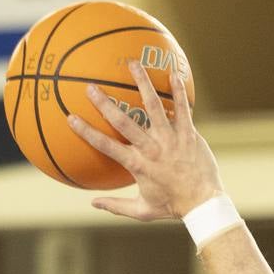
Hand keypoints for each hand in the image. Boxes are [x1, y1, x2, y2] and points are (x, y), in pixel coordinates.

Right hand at [69, 62, 223, 222]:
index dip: (87, 132)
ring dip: (142, 83)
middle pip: (123, 122)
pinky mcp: (188, 134)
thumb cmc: (173, 206)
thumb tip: (93, 204)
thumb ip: (117, 206)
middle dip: (105, 103)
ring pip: (154, 106)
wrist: (203, 204)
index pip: (106, 146)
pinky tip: (172, 73)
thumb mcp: (143, 211)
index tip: (70, 118)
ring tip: (132, 63)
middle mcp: (151, 149)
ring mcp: (170, 139)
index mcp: (137, 165)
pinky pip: (183, 108)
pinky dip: (178, 90)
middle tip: (90, 86)